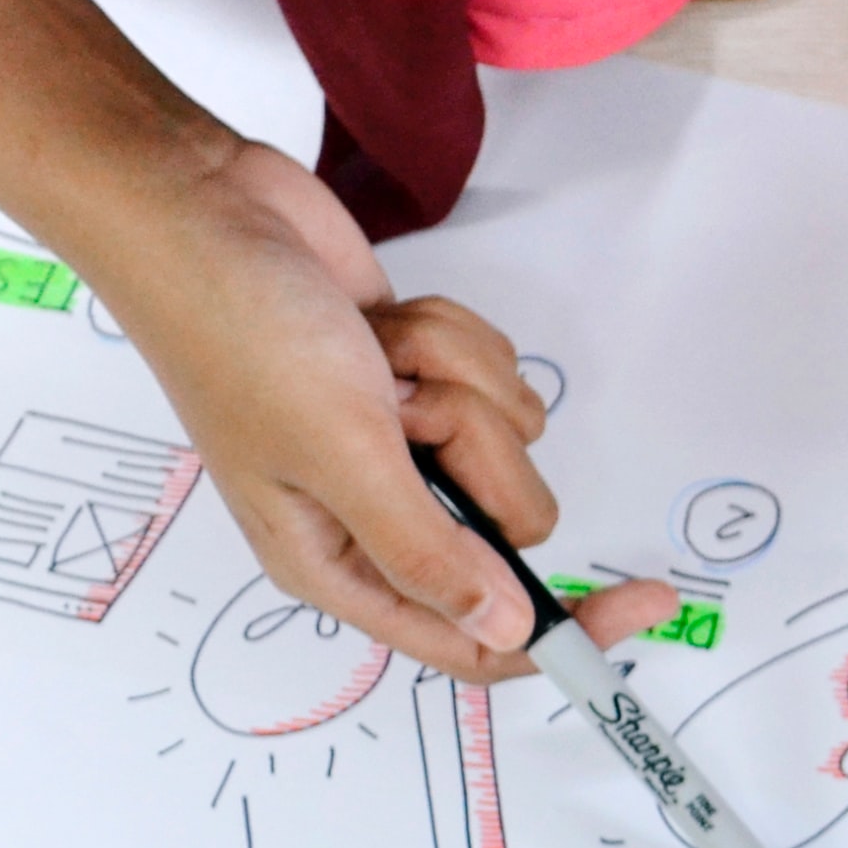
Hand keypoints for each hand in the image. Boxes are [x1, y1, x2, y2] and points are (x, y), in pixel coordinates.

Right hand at [87, 141, 682, 675]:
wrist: (204, 209)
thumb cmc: (239, 334)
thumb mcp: (341, 454)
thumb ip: (427, 551)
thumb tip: (503, 631)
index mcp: (336, 559)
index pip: (471, 638)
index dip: (563, 632)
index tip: (643, 604)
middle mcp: (373, 509)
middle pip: (511, 523)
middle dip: (477, 451)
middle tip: (405, 408)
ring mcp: (401, 439)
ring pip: (509, 436)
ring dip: (455, 379)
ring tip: (375, 356)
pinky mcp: (422, 379)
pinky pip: (495, 375)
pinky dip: (450, 338)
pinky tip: (382, 323)